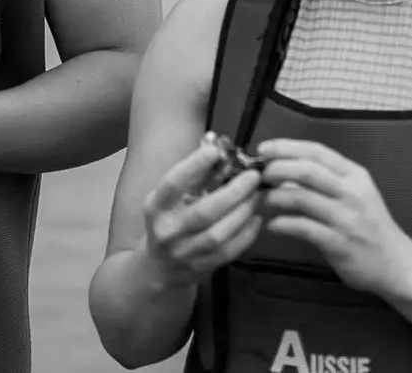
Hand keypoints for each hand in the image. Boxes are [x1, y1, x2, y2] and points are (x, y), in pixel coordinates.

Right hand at [137, 139, 264, 285]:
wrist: (159, 268)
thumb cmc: (169, 220)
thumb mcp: (173, 198)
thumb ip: (196, 173)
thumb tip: (216, 141)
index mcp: (155, 207)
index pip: (173, 184)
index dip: (193, 166)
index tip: (215, 151)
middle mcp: (167, 232)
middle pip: (203, 212)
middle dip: (233, 192)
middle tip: (253, 176)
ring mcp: (184, 254)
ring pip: (218, 234)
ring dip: (242, 212)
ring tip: (256, 196)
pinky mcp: (201, 268)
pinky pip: (228, 252)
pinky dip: (246, 235)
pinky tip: (256, 219)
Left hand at [257, 138, 411, 297]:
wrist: (397, 264)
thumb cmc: (372, 228)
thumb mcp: (356, 195)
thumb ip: (326, 181)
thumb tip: (286, 172)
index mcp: (355, 176)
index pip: (317, 152)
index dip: (287, 147)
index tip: (265, 149)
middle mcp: (352, 193)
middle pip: (307, 169)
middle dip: (277, 168)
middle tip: (260, 175)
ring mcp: (346, 218)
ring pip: (302, 197)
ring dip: (276, 196)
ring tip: (265, 200)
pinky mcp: (339, 243)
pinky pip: (303, 228)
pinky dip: (283, 225)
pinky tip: (273, 226)